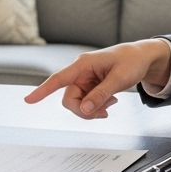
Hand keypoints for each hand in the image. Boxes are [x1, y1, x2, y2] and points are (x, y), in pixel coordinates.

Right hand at [24, 40, 170, 118]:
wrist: (141, 59)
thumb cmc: (131, 61)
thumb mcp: (119, 79)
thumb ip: (101, 94)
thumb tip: (85, 110)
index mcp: (83, 65)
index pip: (58, 79)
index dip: (43, 90)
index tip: (29, 100)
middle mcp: (80, 73)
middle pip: (69, 99)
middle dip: (84, 110)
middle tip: (104, 112)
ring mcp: (85, 81)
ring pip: (78, 104)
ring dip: (93, 109)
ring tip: (111, 103)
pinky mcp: (90, 87)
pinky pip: (86, 103)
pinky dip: (97, 107)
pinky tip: (110, 100)